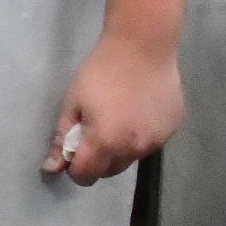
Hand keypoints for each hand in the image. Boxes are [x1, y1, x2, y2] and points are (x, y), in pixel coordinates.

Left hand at [45, 32, 183, 184]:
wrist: (142, 49)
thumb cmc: (100, 73)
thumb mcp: (72, 103)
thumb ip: (62, 139)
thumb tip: (53, 168)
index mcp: (105, 142)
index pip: (86, 176)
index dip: (74, 169)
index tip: (72, 152)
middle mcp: (134, 149)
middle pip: (109, 172)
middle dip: (97, 160)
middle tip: (92, 131)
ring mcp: (157, 141)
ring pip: (131, 159)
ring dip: (119, 149)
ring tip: (116, 118)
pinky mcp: (172, 130)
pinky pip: (150, 144)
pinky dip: (139, 137)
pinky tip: (136, 112)